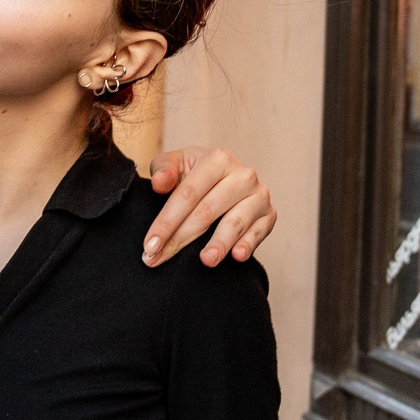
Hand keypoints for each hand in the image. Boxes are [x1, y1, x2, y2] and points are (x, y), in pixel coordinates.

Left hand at [141, 147, 275, 267]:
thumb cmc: (193, 174)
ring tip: (205, 260)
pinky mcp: (269, 214)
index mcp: (217, 159)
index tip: (149, 245)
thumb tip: (160, 183)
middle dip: (180, 239)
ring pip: (234, 223)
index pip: (187, 194)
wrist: (222, 180)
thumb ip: (163, 170)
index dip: (166, 221)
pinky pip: (258, 232)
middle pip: (207, 212)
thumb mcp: (175, 164)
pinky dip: (248, 244)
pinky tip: (237, 256)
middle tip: (159, 259)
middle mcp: (242, 174)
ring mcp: (259, 195)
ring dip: (219, 243)